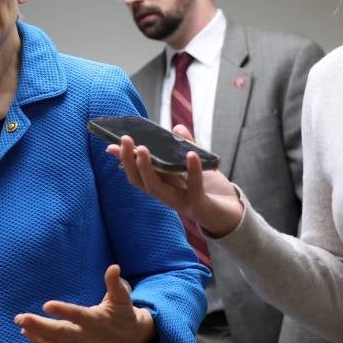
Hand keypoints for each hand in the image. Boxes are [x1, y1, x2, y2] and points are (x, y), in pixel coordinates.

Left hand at [14, 264, 154, 342]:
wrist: (129, 337)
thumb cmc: (122, 312)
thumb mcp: (122, 296)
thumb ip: (115, 283)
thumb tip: (113, 267)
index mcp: (99, 320)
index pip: (79, 316)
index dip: (64, 311)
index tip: (47, 304)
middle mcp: (89, 336)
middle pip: (62, 333)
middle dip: (40, 326)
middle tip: (21, 318)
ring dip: (37, 334)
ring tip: (21, 324)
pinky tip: (27, 333)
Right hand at [106, 125, 243, 236]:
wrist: (231, 214)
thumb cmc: (210, 190)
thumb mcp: (196, 165)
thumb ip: (186, 147)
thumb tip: (177, 128)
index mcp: (163, 185)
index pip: (138, 174)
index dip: (124, 160)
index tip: (110, 145)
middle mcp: (167, 195)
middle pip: (141, 181)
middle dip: (130, 162)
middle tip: (125, 141)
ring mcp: (181, 202)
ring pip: (157, 188)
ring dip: (147, 169)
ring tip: (143, 150)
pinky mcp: (199, 205)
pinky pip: (193, 187)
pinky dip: (192, 171)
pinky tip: (190, 154)